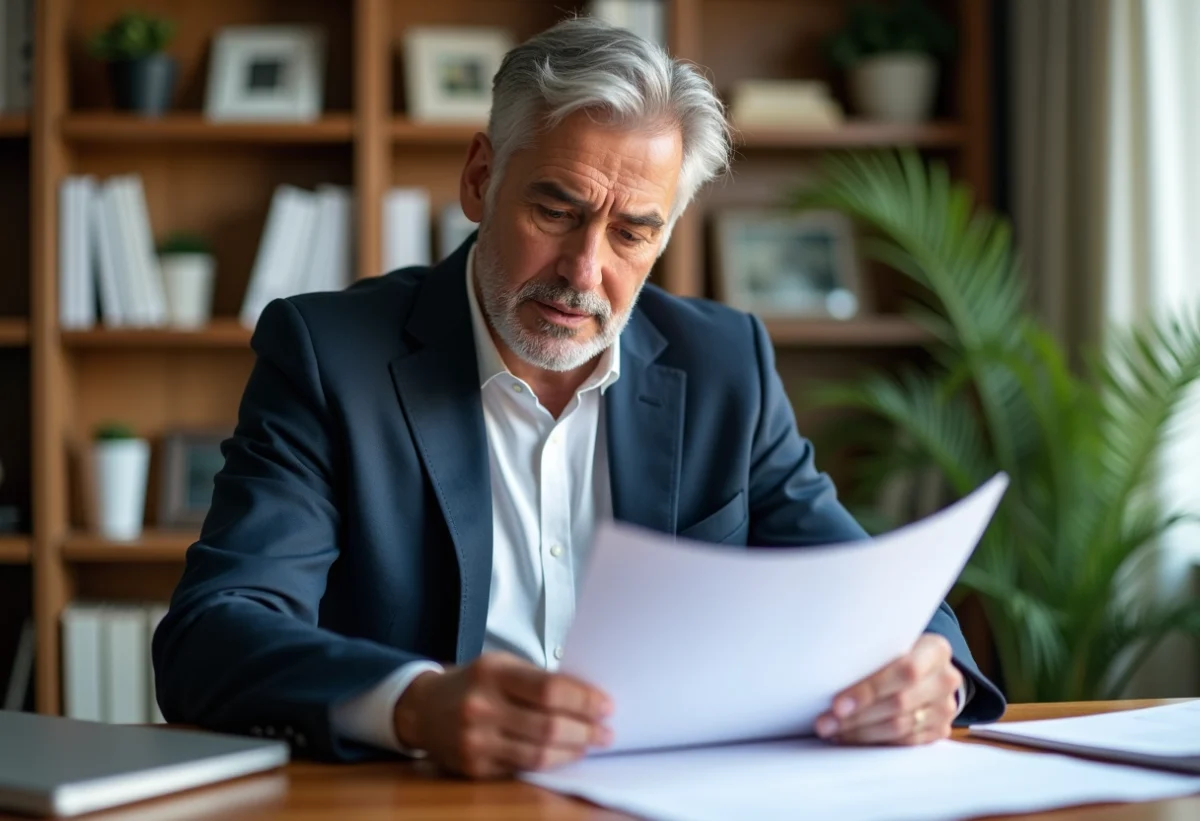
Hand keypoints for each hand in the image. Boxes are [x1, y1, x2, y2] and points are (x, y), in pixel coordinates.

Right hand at [393, 652, 612, 778]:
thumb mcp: (501, 666)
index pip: (550, 690)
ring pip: (538, 754)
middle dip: (585, 731)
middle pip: (548, 726)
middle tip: (606, 732)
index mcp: (493, 673)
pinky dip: (550, 763)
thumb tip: (588, 697)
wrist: (423, 709)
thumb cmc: (473, 683)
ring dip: (573, 751)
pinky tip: (564, 755)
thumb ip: (539, 679)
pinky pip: (523, 769)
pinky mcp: (475, 767)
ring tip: (590, 745)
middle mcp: (482, 707)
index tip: (606, 705)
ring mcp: (476, 741)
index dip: (584, 700)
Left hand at [815, 634, 961, 745]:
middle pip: (900, 703)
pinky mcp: (939, 729)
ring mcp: (945, 707)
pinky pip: (905, 742)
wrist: (926, 668)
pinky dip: (875, 742)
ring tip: (833, 731)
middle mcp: (946, 679)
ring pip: (901, 727)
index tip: (837, 704)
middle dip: (857, 716)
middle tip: (826, 723)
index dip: (869, 690)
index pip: (905, 671)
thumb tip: (827, 671)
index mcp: (935, 650)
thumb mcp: (889, 642)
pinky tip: (851, 737)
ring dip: (861, 732)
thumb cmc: (897, 651)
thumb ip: (871, 654)